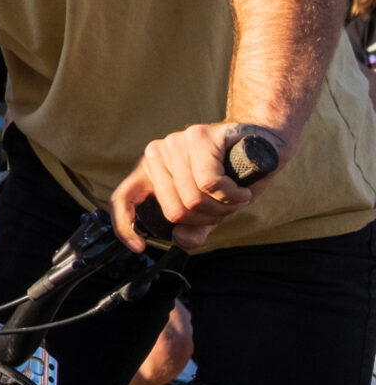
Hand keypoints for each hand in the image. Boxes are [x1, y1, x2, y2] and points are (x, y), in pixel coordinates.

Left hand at [109, 121, 280, 252]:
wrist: (262, 147)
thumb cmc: (231, 178)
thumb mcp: (210, 210)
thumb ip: (194, 228)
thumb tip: (181, 238)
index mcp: (150, 172)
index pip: (123, 199)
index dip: (125, 226)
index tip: (139, 247)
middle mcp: (156, 155)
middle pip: (175, 211)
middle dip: (207, 219)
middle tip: (224, 207)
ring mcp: (175, 143)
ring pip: (193, 199)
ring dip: (224, 208)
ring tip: (235, 197)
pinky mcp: (198, 136)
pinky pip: (210, 184)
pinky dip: (232, 196)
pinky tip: (241, 191)